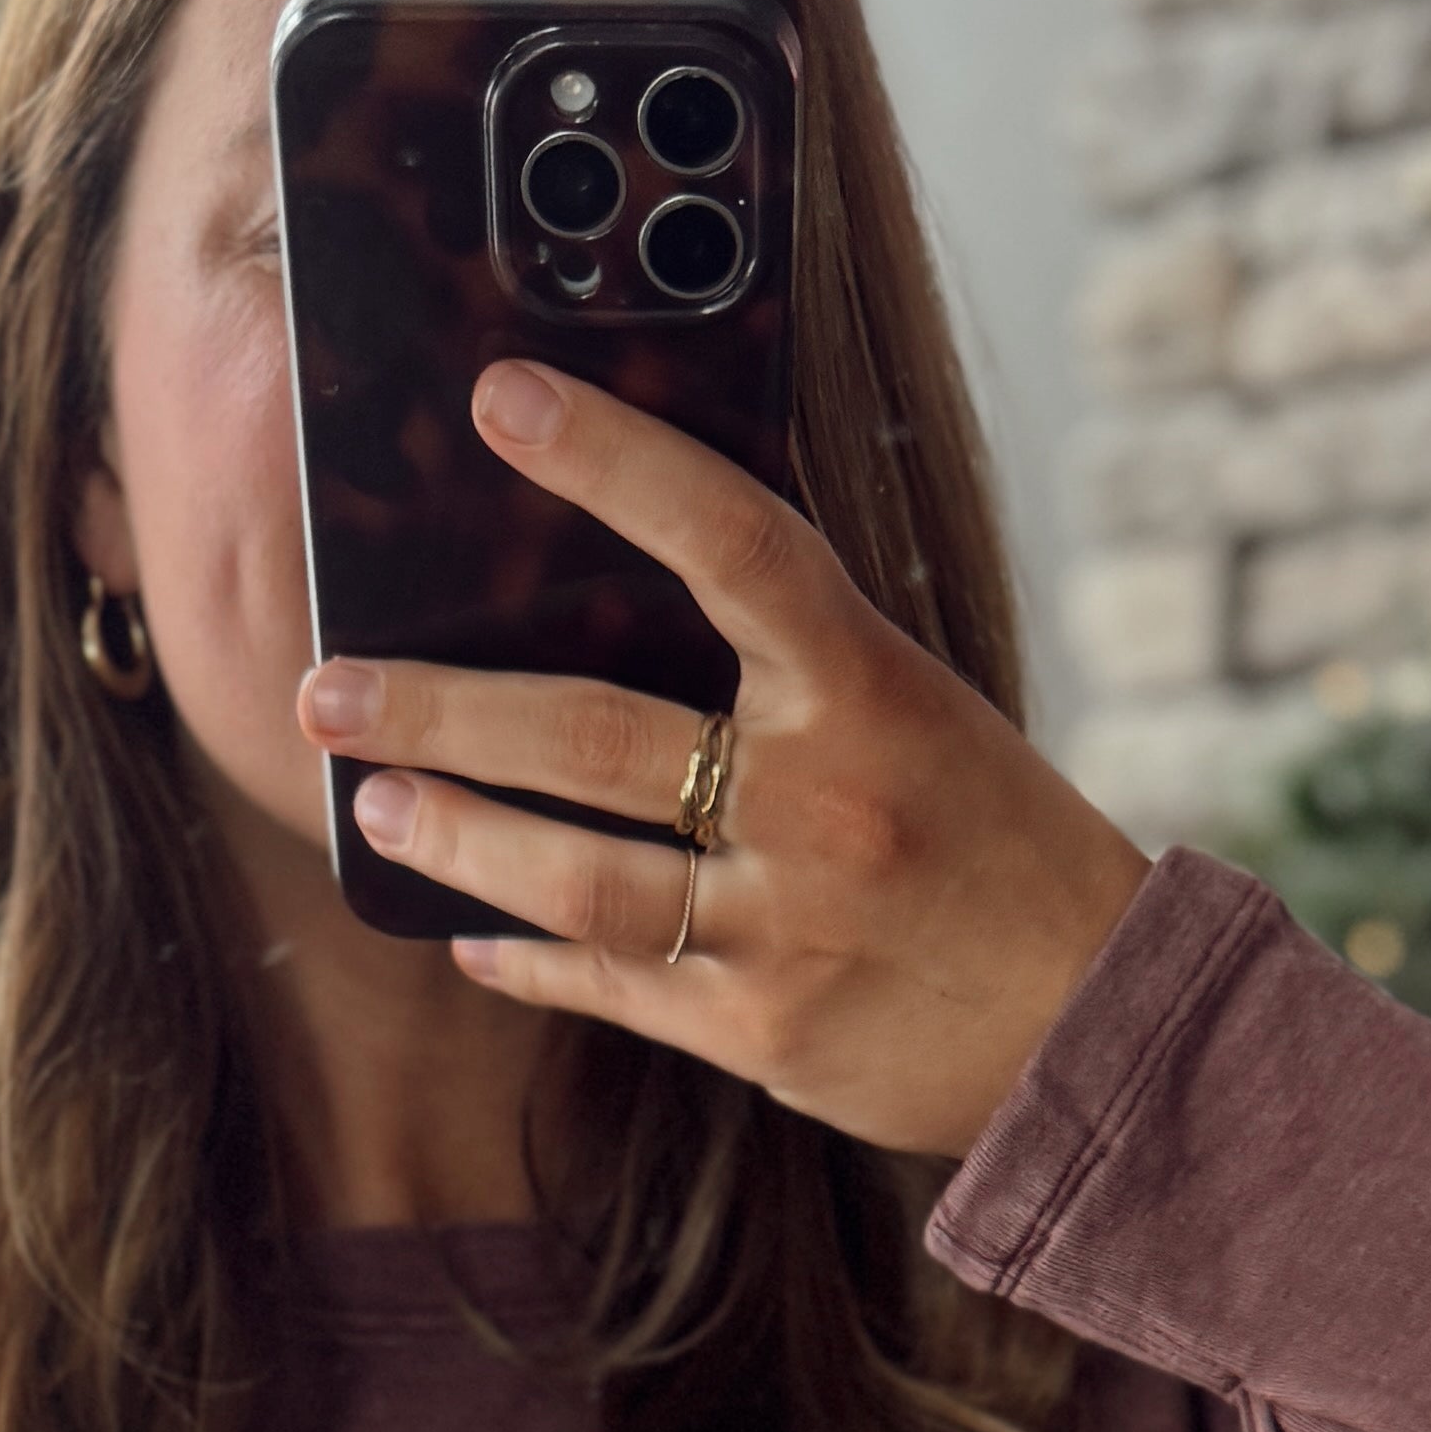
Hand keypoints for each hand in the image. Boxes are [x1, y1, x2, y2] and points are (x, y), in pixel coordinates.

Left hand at [294, 357, 1150, 1164]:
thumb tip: (641, 583)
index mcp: (871, 687)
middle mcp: (821, 802)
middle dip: (442, 711)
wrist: (1101, 1023)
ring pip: (579, 875)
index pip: (731, 538)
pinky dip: (529, 956)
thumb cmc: (1001, 843)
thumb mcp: (922, 709)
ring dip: (459, 837)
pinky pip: (613, 983)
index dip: (613, 459)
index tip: (498, 399)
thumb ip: (797, 661)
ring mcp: (786, 926)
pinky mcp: (764, 1032)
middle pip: (594, 736)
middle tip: (329, 690)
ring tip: (374, 807)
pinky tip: (464, 936)